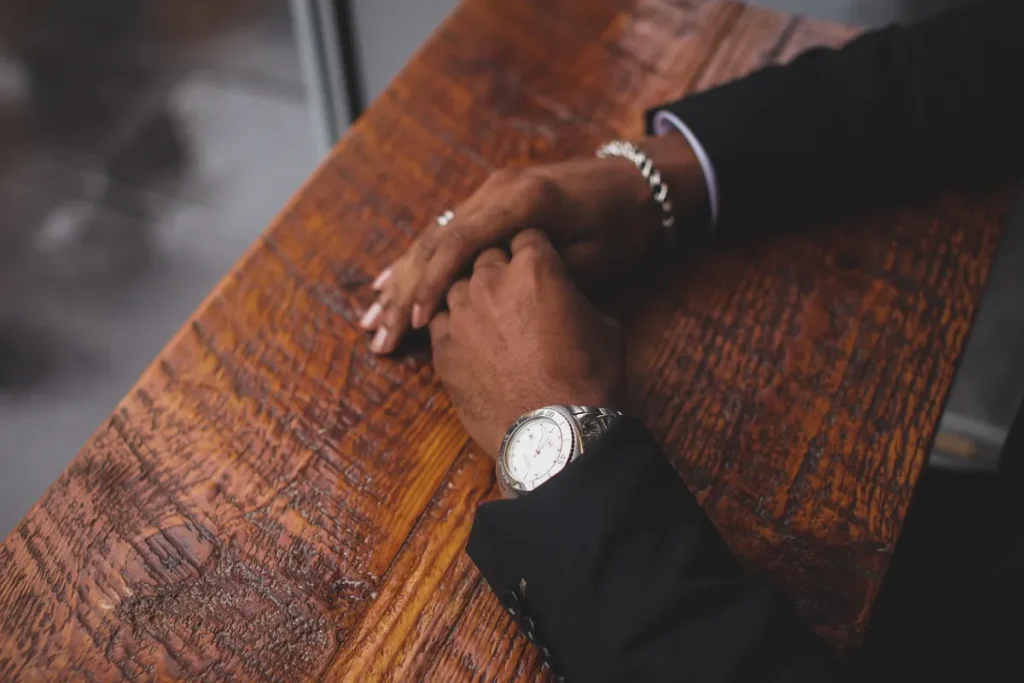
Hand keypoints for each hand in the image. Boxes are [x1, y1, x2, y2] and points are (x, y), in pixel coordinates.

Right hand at [361, 134, 707, 352]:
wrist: (635, 184)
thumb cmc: (622, 225)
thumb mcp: (595, 256)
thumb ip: (543, 274)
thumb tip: (495, 303)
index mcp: (522, 200)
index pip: (461, 241)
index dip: (435, 283)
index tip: (417, 321)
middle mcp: (496, 190)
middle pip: (436, 241)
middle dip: (404, 291)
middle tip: (379, 334)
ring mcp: (490, 194)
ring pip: (433, 238)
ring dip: (402, 281)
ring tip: (373, 320)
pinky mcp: (489, 204)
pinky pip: (445, 234)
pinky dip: (418, 264)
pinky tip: (390, 284)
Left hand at [429, 230, 623, 457]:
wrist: (554, 433)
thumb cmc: (588, 380)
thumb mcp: (604, 327)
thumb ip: (576, 299)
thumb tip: (568, 300)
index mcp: (535, 267)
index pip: (526, 235)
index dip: (533, 249)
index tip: (536, 262)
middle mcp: (490, 281)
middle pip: (485, 254)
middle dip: (498, 267)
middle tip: (512, 290)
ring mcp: (460, 314)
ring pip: (455, 283)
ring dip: (471, 294)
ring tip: (487, 315)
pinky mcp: (441, 348)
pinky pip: (438, 321)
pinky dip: (452, 325)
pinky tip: (467, 339)